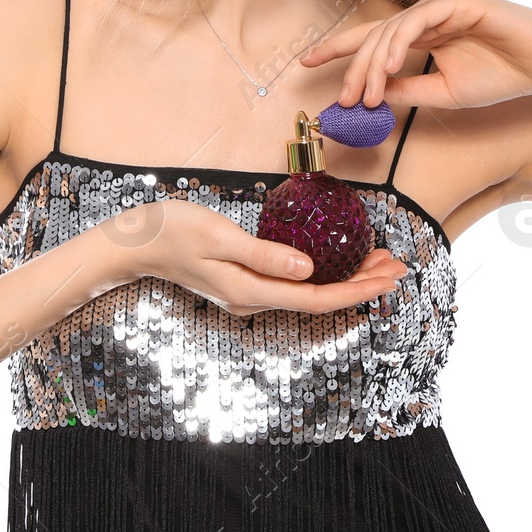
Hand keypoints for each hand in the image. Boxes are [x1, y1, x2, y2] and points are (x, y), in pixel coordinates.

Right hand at [91, 198, 408, 316]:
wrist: (134, 243)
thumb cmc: (174, 231)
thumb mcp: (220, 236)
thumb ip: (265, 255)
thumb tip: (309, 270)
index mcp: (252, 292)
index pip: (317, 300)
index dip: (358, 291)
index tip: (390, 277)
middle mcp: (254, 301)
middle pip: (319, 300)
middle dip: (362, 284)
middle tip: (397, 264)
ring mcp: (249, 295)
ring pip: (309, 293)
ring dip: (346, 278)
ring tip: (378, 261)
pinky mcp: (245, 283)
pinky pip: (294, 285)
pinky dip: (323, 273)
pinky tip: (336, 260)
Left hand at [298, 0, 531, 110]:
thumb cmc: (503, 76)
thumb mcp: (444, 92)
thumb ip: (408, 89)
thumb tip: (372, 94)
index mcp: (424, 30)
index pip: (373, 37)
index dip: (339, 48)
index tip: (306, 62)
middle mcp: (428, 12)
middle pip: (376, 36)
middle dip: (353, 67)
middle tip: (342, 99)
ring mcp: (443, 2)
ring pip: (392, 29)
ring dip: (373, 64)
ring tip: (364, 95)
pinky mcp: (460, 0)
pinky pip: (418, 20)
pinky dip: (398, 44)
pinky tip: (389, 69)